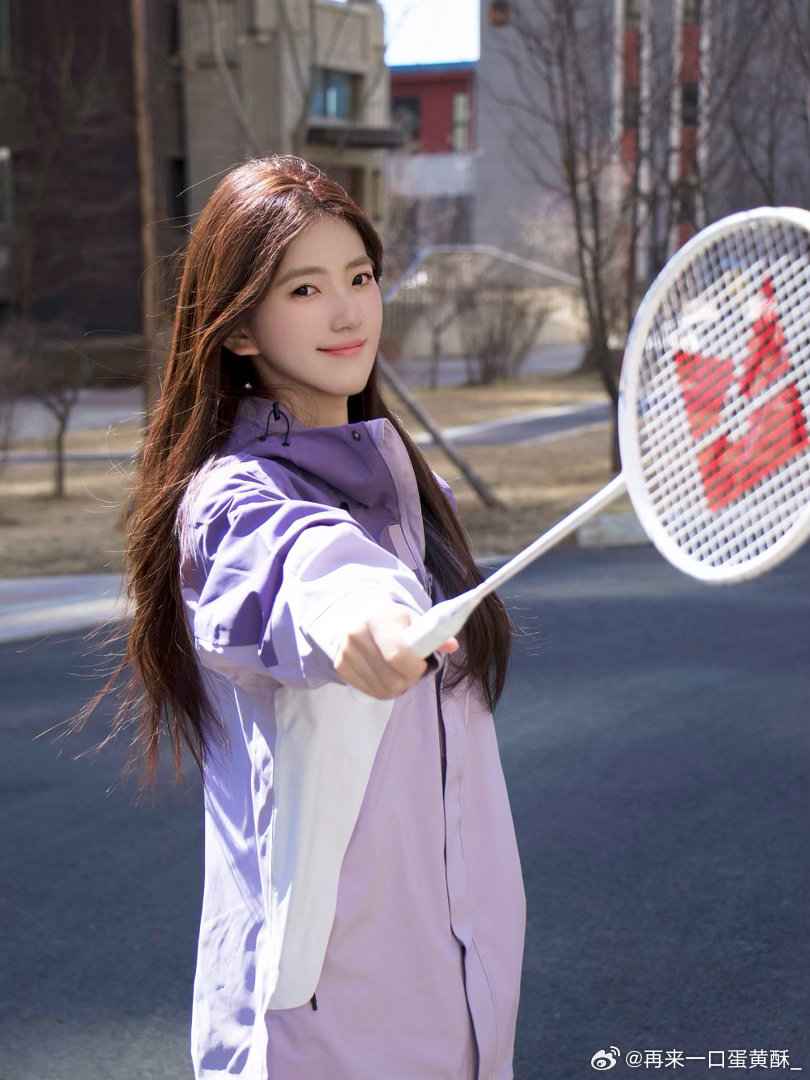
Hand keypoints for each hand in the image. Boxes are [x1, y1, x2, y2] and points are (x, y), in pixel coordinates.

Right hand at [334, 600, 458, 699]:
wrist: (360, 618)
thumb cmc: (394, 621)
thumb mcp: (414, 621)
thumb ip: (433, 635)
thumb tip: (452, 646)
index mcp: (379, 619)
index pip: (397, 655)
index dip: (414, 667)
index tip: (421, 665)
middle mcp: (357, 634)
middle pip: (391, 679)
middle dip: (408, 680)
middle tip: (412, 672)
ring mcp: (346, 652)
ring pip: (381, 690)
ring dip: (396, 687)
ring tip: (398, 673)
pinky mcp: (340, 666)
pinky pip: (369, 692)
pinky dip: (382, 689)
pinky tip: (385, 676)